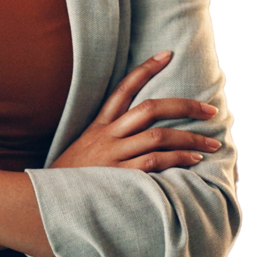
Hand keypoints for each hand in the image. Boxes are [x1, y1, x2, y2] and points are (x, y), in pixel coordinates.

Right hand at [50, 51, 219, 172]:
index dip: (146, 69)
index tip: (167, 54)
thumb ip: (108, 139)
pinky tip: (193, 161)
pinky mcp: (118, 176)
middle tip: (210, 110)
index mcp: (99, 125)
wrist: (45, 202)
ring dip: (189, 139)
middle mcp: (107, 135)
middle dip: (184, 106)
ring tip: (211, 144)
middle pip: (150, 109)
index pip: (124, 88)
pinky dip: (176, 159)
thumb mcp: (85, 149)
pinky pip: (153, 162)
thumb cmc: (71, 179)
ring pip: (157, 136)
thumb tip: (139, 134)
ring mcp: (113, 155)